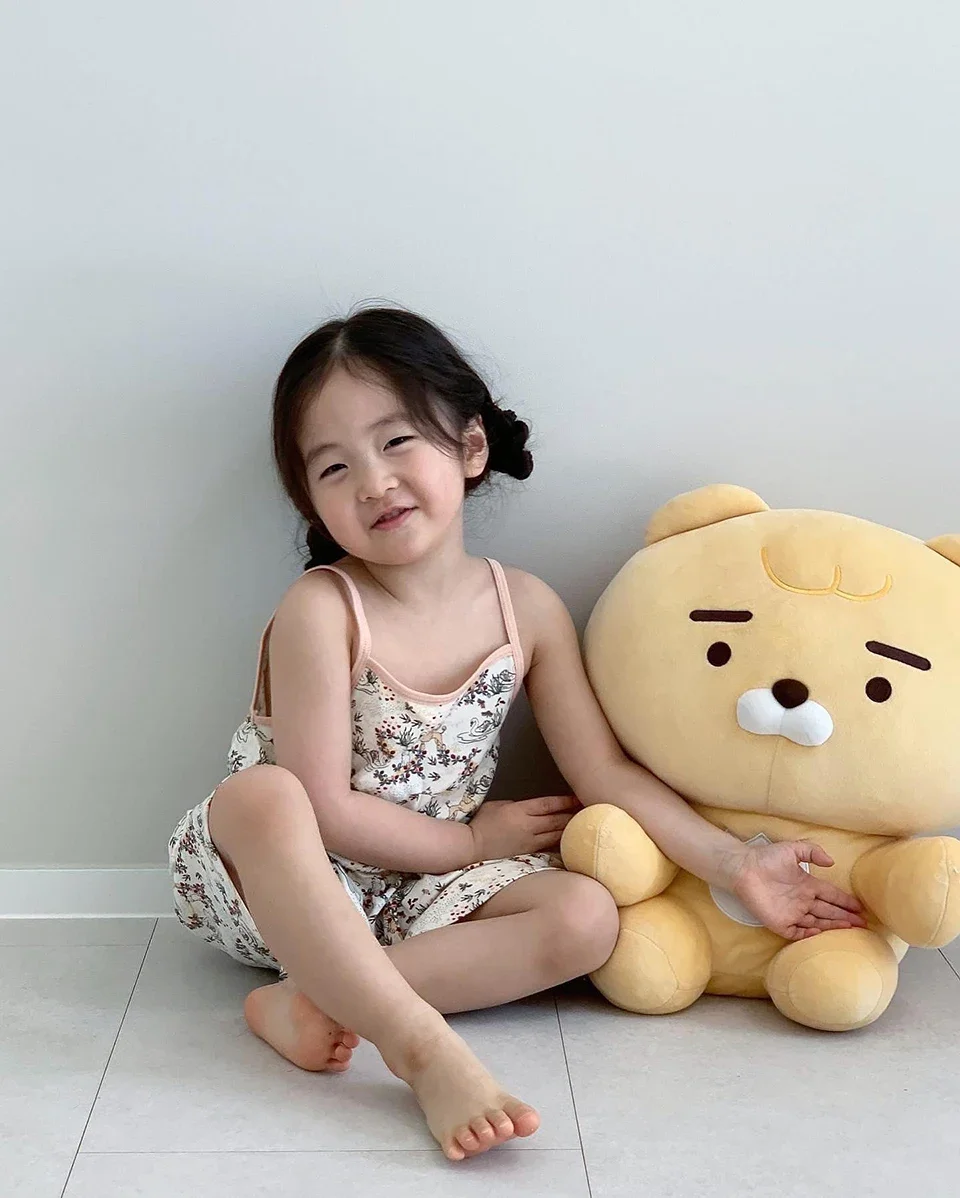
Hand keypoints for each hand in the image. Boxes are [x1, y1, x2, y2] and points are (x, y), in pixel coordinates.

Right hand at [468, 795, 581, 862]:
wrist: (471, 847)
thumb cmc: (482, 823)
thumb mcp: (499, 805)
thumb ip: (519, 805)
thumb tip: (534, 809)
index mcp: (520, 810)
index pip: (549, 804)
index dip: (566, 801)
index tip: (580, 797)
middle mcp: (528, 825)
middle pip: (558, 819)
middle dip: (575, 814)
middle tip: (591, 811)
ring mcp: (529, 841)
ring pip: (557, 834)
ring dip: (573, 830)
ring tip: (587, 826)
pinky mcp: (528, 853)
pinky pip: (550, 846)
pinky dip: (563, 842)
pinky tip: (573, 842)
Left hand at [728, 840, 866, 940]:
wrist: (743, 868)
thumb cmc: (767, 858)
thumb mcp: (793, 849)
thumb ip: (812, 852)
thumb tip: (831, 863)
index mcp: (807, 884)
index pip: (831, 895)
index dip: (845, 901)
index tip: (861, 908)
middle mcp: (802, 900)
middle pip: (828, 911)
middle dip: (845, 917)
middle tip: (863, 924)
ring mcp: (791, 912)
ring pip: (817, 923)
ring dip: (832, 926)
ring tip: (850, 930)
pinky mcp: (779, 922)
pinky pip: (797, 933)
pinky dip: (808, 936)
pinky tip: (821, 935)